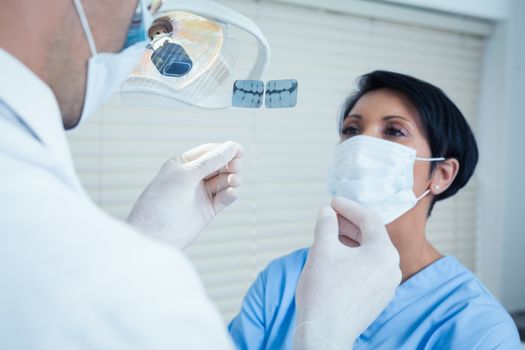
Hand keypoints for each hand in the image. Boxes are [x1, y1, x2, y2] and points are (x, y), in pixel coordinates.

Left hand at [126, 141, 242, 249]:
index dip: (224, 150)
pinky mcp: (208, 210)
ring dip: (231, 179)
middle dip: (229, 165)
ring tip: (234, 181)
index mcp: (182, 164)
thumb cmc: (162, 201)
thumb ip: (210, 161)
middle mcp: (192, 178)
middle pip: (218, 166)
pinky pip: (224, 198)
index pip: (207, 152)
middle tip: (236, 167)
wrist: (155, 234)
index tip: (239, 150)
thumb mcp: (186, 175)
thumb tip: (232, 146)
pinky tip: (231, 193)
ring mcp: (200, 194)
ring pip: (223, 181)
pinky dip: (230, 194)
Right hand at [294, 197, 400, 349]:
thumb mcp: (322, 249)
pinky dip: (354, 258)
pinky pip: (368, 268)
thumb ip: (326, 224)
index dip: (348, 207)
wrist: (325, 333)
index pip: (369, 219)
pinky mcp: (378, 297)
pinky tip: (336, 257)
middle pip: (371, 235)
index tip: (332, 202)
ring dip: (350, 240)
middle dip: (349, 223)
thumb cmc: (324, 292)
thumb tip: (326, 212)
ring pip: (369, 253)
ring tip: (329, 234)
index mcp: (383, 253)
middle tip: (329, 215)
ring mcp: (387, 285)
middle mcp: (392, 268)